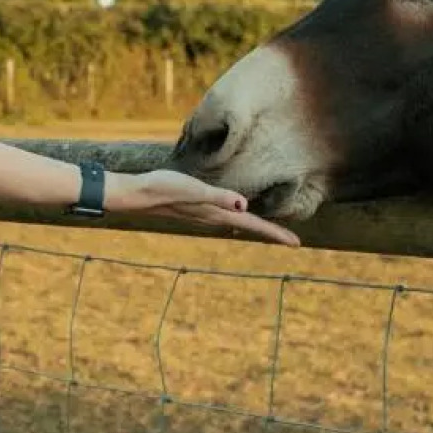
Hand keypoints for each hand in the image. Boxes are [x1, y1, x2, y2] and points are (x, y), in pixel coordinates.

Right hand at [106, 170, 300, 246]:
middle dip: (269, 233)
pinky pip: (223, 216)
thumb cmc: (164, 188)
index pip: (253, 225)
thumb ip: (218, 196)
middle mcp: (213, 217)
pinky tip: (233, 215)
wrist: (136, 195)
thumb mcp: (193, 190)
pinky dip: (237, 218)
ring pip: (236, 223)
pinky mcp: (194, 208)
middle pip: (248, 227)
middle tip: (291, 241)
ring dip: (254, 227)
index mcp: (217, 214)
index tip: (296, 244)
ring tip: (269, 229)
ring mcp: (203, 214)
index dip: (275, 233)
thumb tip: (243, 206)